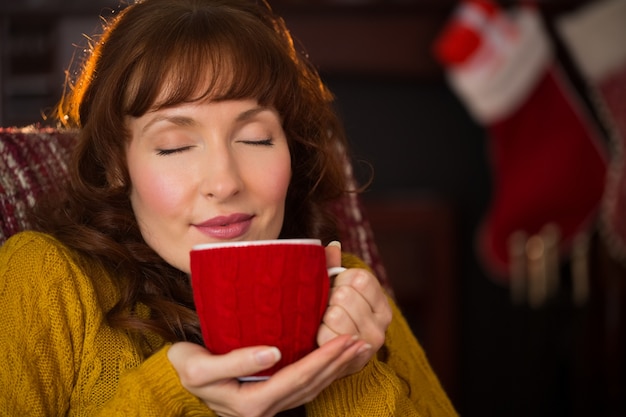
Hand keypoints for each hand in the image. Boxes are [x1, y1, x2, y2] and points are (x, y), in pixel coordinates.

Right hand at [167, 334, 368, 416]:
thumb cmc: (187, 369)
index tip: (345, 338)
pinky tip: (336, 358)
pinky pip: (304, 386)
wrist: (178, 378)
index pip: (297, 379)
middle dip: (338, 363)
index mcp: (252, 404)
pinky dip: (324, 371)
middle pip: (311, 385)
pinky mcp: (271, 396)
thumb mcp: (201, 368)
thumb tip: (274, 353)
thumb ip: (236, 362)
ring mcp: (270, 405)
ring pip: (312, 388)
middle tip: (362, 341)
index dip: (323, 359)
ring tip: (358, 348)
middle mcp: (265, 409)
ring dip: (337, 368)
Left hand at [319, 241, 392, 375]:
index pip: (359, 279)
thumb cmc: (334, 314)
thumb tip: (333, 246)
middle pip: (345, 295)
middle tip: (328, 307)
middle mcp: (382, 322)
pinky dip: (319, 333)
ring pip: (335, 314)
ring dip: (323, 316)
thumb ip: (333, 266)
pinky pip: (327, 334)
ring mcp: (371, 341)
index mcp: (381, 301)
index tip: (336, 288)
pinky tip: (322, 335)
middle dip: (330, 298)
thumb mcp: (337, 288)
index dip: (340, 280)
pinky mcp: (355, 358)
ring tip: (325, 321)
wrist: (336, 355)